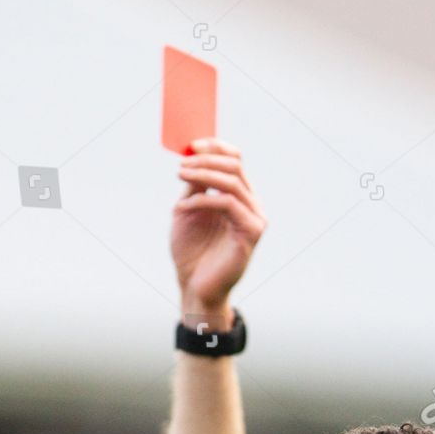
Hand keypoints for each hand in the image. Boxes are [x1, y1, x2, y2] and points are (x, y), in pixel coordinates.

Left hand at [171, 139, 265, 328]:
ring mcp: (254, 220)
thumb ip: (195, 185)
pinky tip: (184, 206)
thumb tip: (194, 154)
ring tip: (180, 176)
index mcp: (239, 197)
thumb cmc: (192, 252)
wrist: (194, 288)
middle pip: (235, 167)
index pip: (234, 161)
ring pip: (233, 182)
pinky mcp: (251, 234)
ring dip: (203, 175)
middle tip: (181, 163)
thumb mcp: (189, 210)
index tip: (191, 145)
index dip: (215, 147)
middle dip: (206, 160)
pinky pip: (228, 204)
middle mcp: (251, 205)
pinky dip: (203, 200)